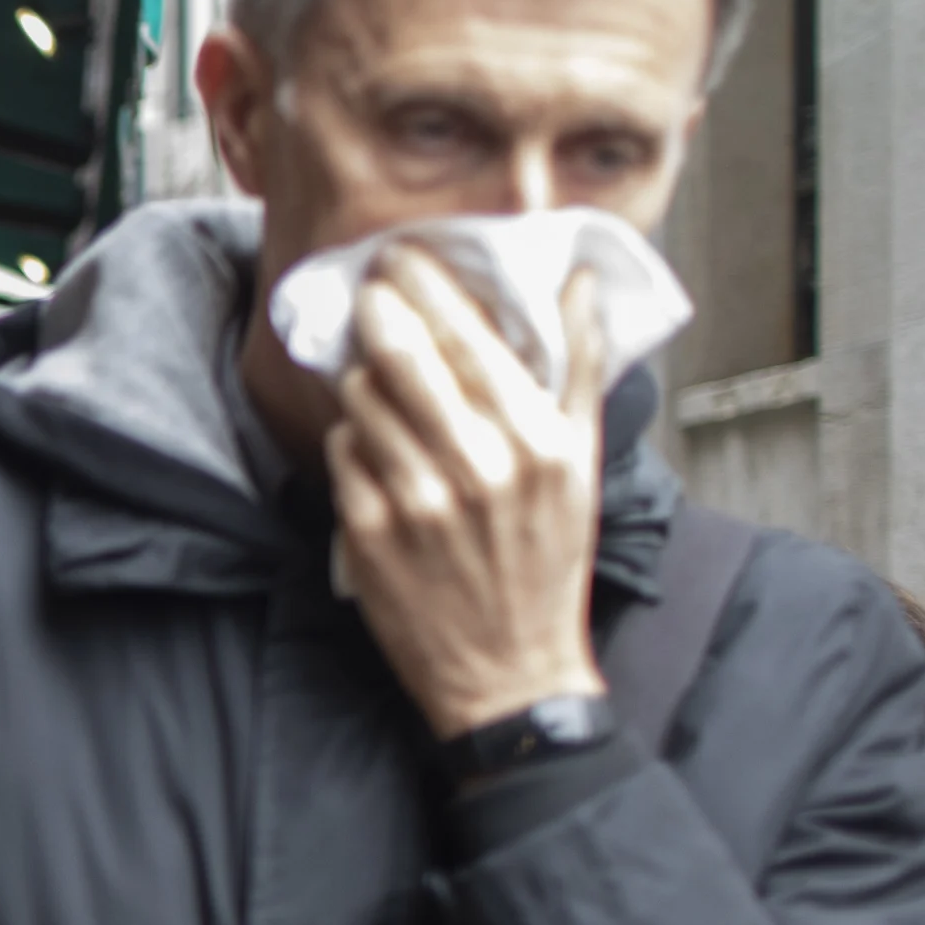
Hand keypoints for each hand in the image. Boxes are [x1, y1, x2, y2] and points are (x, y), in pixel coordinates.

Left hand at [326, 246, 610, 737]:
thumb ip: (580, 367)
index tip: (401, 254)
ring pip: (363, 398)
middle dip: (378, 310)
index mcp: (537, 442)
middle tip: (369, 286)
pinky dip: (353, 440)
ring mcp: (416, 499)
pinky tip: (377, 451)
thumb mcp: (583, 465)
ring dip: (365, 379)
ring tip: (380, 380)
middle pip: (401, 355)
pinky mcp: (367, 532)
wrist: (509, 670)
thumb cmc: (548, 560)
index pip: (467, 336)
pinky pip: (341, 451)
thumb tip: (580, 282)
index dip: (426, 285)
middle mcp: (477, 466)